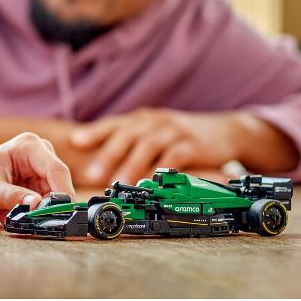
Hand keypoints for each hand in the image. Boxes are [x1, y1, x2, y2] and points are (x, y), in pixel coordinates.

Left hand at [0, 132, 75, 222]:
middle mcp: (39, 153)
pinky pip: (47, 202)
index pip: (56, 170)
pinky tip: (19, 218)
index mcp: (28, 146)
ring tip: (21, 221)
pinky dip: (37, 214)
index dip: (62, 194)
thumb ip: (11, 196)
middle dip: (52, 206)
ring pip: (55, 196)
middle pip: (59, 184)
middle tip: (39, 225)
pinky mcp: (38, 182)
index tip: (62, 216)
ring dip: (44, 212)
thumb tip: (36, 205)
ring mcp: (40, 168)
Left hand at [69, 108, 266, 185]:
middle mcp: (156, 121)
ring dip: (131, 164)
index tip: (75, 142)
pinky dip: (161, 168)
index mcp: (143, 118)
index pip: (114, 123)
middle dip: (108, 154)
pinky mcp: (193, 144)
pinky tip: (151, 180)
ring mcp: (174, 131)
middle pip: (128, 134)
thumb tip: (99, 158)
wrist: (225, 131)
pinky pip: (175, 156)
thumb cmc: (181, 135)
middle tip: (92, 174)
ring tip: (118, 182)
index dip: (94, 131)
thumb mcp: (155, 132)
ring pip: (148, 145)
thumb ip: (131, 141)